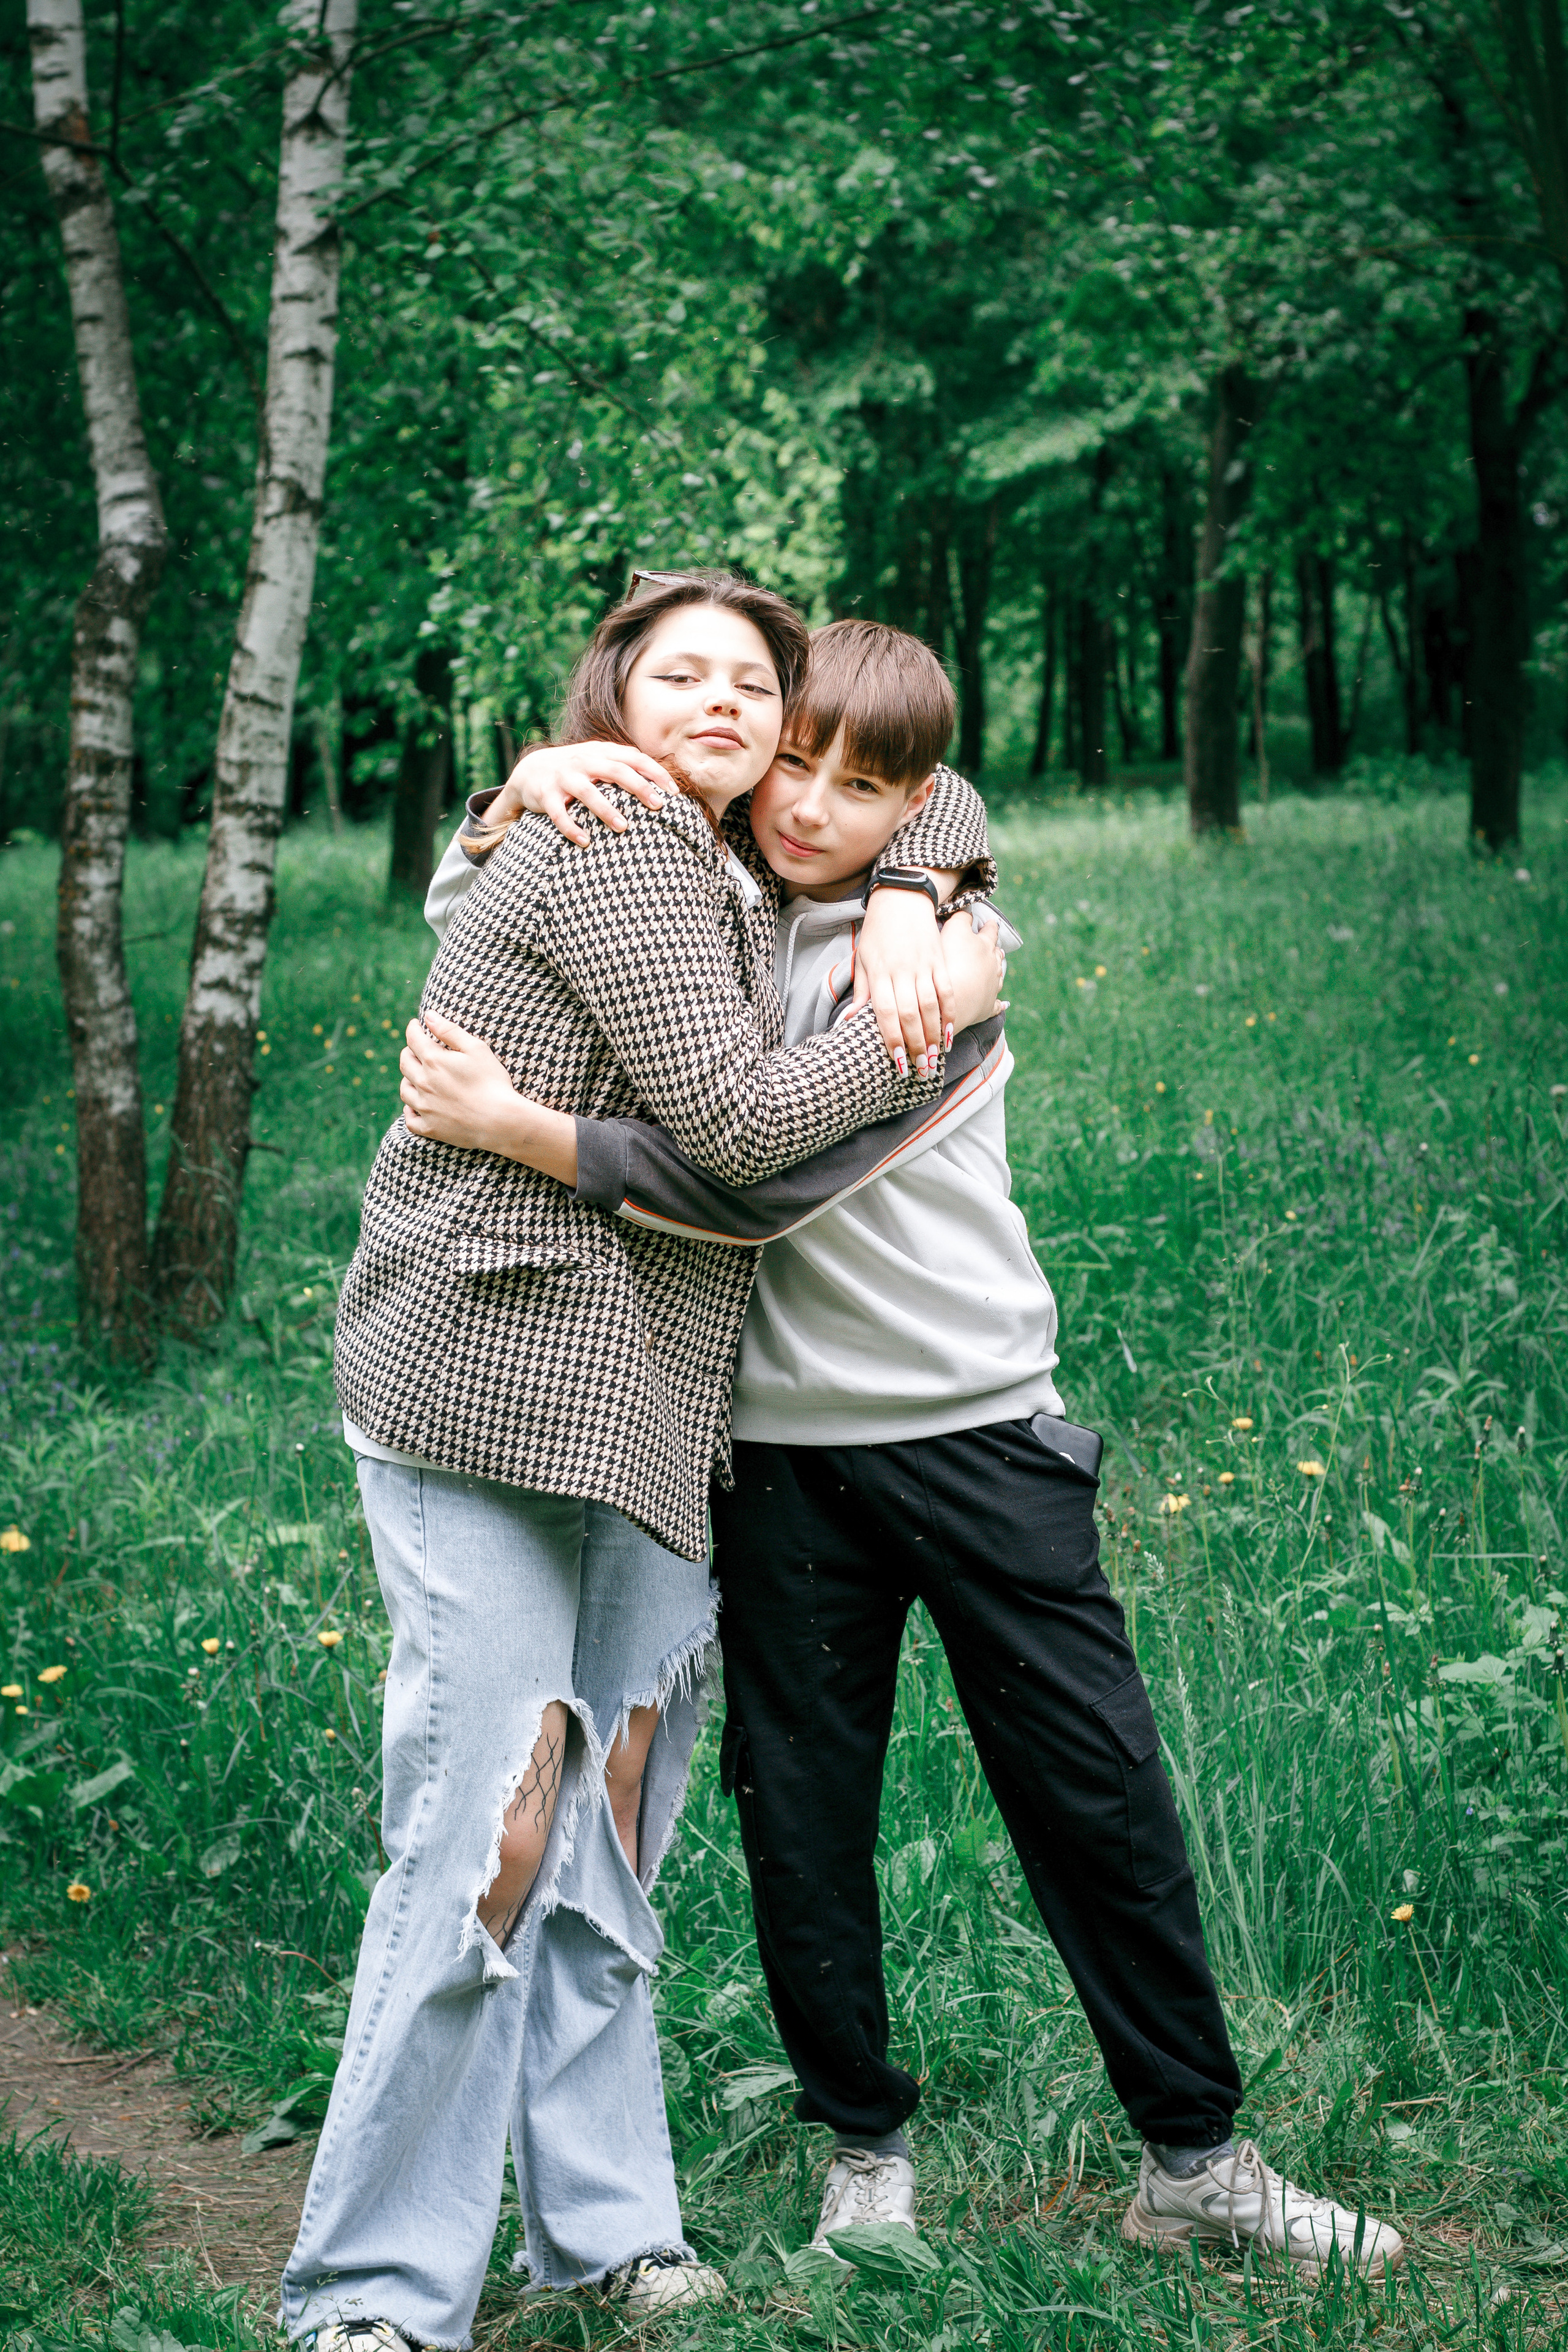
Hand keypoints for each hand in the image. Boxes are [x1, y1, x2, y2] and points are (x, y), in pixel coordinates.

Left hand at [401, 1015, 579, 1180]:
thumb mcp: (476, 1049)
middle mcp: (423, 1083)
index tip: (416, 1024)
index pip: (413, 1039)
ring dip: (407, 1079)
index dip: (413, 1028)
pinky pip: (409, 1119)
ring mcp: (424, 1107)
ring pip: (404, 1090)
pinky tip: (414, 1106)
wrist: (500, 1121)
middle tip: (415, 1048)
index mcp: (434, 1061)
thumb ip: (449, 1031)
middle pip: (405, 1063)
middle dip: (408, 1051)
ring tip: (414, 1076)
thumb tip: (428, 1016)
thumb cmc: (492, 1082)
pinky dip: (409, 1111)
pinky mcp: (430, 1128)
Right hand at [500, 741, 673, 846]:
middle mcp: (583, 761)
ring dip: (606, 810)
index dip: (655, 772)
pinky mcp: (545, 795)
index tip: (673, 792)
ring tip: (623, 827)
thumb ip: (624, 765)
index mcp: (601, 752)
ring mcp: (563, 777)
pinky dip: (571, 828)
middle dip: (638, 787)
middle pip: (615, 770)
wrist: (530, 770)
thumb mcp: (599, 761)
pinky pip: (558, 813)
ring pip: (587, 792)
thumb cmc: (577, 770)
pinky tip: (585, 842)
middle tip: (657, 806)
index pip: (633, 758)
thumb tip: (661, 781)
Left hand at [852, 886, 954, 1072]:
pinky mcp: (939, 960)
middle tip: (919, 1070)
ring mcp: (923, 965)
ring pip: (930, 1006)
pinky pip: (947, 990)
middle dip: (915, 1045)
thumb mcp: (863, 959)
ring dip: (933, 1036)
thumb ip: (861, 991)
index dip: (892, 1039)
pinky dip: (950, 1013)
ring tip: (934, 1059)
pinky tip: (951, 1033)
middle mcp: (901, 971)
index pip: (885, 1013)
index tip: (897, 1063)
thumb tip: (848, 1020)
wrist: (902, 898)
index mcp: (879, 973)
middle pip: (910, 1014)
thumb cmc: (877, 932)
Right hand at [941, 906, 1006, 1034]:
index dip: (989, 926)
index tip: (991, 922)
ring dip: (997, 972)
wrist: (951, 998)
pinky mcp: (987, 1007)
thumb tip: (969, 912)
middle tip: (996, 947)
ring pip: (998, 977)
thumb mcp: (953, 930)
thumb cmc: (950, 961)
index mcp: (985, 946)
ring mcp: (992, 987)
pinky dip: (1001, 1003)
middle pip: (996, 955)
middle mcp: (993, 966)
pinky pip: (997, 1004)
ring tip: (998, 969)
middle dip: (995, 950)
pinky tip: (1005, 1004)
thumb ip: (962, 918)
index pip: (990, 932)